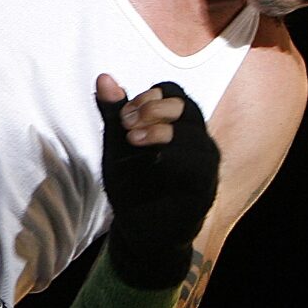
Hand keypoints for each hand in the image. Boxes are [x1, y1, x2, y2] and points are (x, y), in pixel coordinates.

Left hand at [95, 74, 219, 288]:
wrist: (138, 230)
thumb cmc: (133, 184)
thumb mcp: (117, 144)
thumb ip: (114, 113)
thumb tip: (103, 77)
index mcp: (179, 126)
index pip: (173, 91)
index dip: (147, 96)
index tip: (124, 115)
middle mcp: (197, 141)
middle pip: (184, 106)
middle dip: (151, 108)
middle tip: (126, 125)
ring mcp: (204, 166)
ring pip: (192, 134)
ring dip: (160, 130)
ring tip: (133, 140)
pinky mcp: (204, 189)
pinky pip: (197, 166)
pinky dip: (173, 157)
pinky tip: (154, 160)